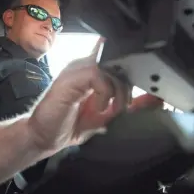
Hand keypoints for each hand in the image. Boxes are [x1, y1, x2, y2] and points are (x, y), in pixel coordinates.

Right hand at [28, 38, 162, 152]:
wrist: (42, 136)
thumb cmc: (68, 124)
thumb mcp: (105, 115)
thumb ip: (125, 104)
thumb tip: (152, 100)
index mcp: (92, 72)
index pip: (116, 57)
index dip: (132, 70)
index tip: (137, 92)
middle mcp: (84, 66)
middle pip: (118, 60)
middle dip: (128, 84)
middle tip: (123, 106)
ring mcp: (75, 70)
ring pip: (110, 65)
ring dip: (118, 90)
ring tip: (112, 109)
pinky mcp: (70, 78)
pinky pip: (97, 74)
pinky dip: (105, 93)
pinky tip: (98, 107)